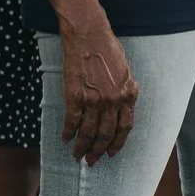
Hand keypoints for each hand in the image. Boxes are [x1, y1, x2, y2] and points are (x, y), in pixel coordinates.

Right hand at [59, 15, 136, 164]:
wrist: (88, 34)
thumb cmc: (107, 47)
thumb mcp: (125, 71)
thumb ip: (124, 91)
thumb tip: (119, 105)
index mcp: (129, 95)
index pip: (125, 127)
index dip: (118, 143)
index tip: (112, 153)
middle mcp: (114, 101)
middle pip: (106, 134)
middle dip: (99, 151)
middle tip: (92, 161)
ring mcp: (94, 100)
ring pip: (89, 132)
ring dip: (82, 146)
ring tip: (77, 155)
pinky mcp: (75, 96)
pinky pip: (72, 121)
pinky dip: (68, 132)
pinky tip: (65, 139)